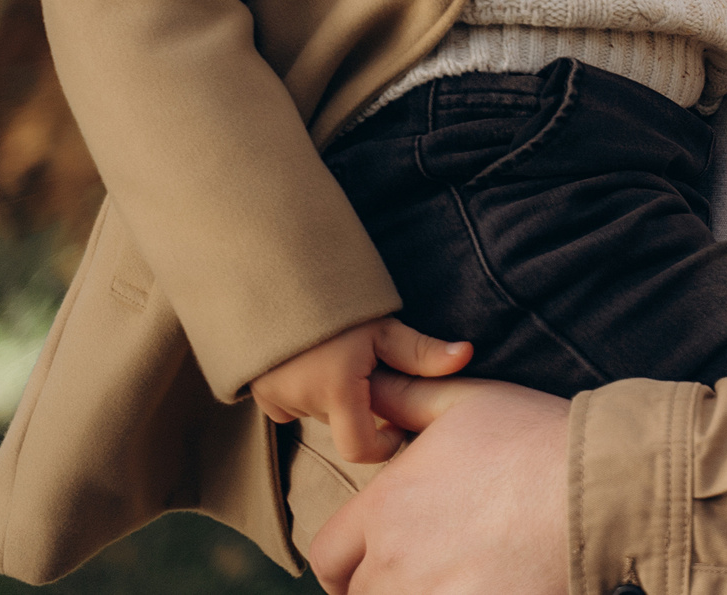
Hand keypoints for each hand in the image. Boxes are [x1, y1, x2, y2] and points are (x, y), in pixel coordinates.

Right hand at [252, 317, 471, 463]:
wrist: (278, 276)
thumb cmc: (336, 302)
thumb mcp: (383, 326)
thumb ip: (421, 351)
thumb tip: (467, 355)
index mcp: (337, 392)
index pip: (360, 450)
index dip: (383, 445)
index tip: (396, 427)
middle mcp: (303, 403)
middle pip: (343, 425)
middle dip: (360, 408)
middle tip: (368, 369)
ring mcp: (276, 399)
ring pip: (320, 414)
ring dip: (333, 398)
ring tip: (338, 358)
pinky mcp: (260, 393)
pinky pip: (292, 406)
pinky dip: (307, 393)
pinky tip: (313, 362)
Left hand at [307, 373, 567, 594]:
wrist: (600, 488)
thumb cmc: (536, 437)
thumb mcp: (469, 401)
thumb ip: (407, 399)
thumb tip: (368, 386)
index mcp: (386, 505)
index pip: (329, 555)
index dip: (346, 562)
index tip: (368, 564)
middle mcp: (395, 558)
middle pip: (362, 593)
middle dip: (384, 582)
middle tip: (425, 569)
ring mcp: (431, 594)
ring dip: (416, 594)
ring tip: (452, 577)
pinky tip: (480, 585)